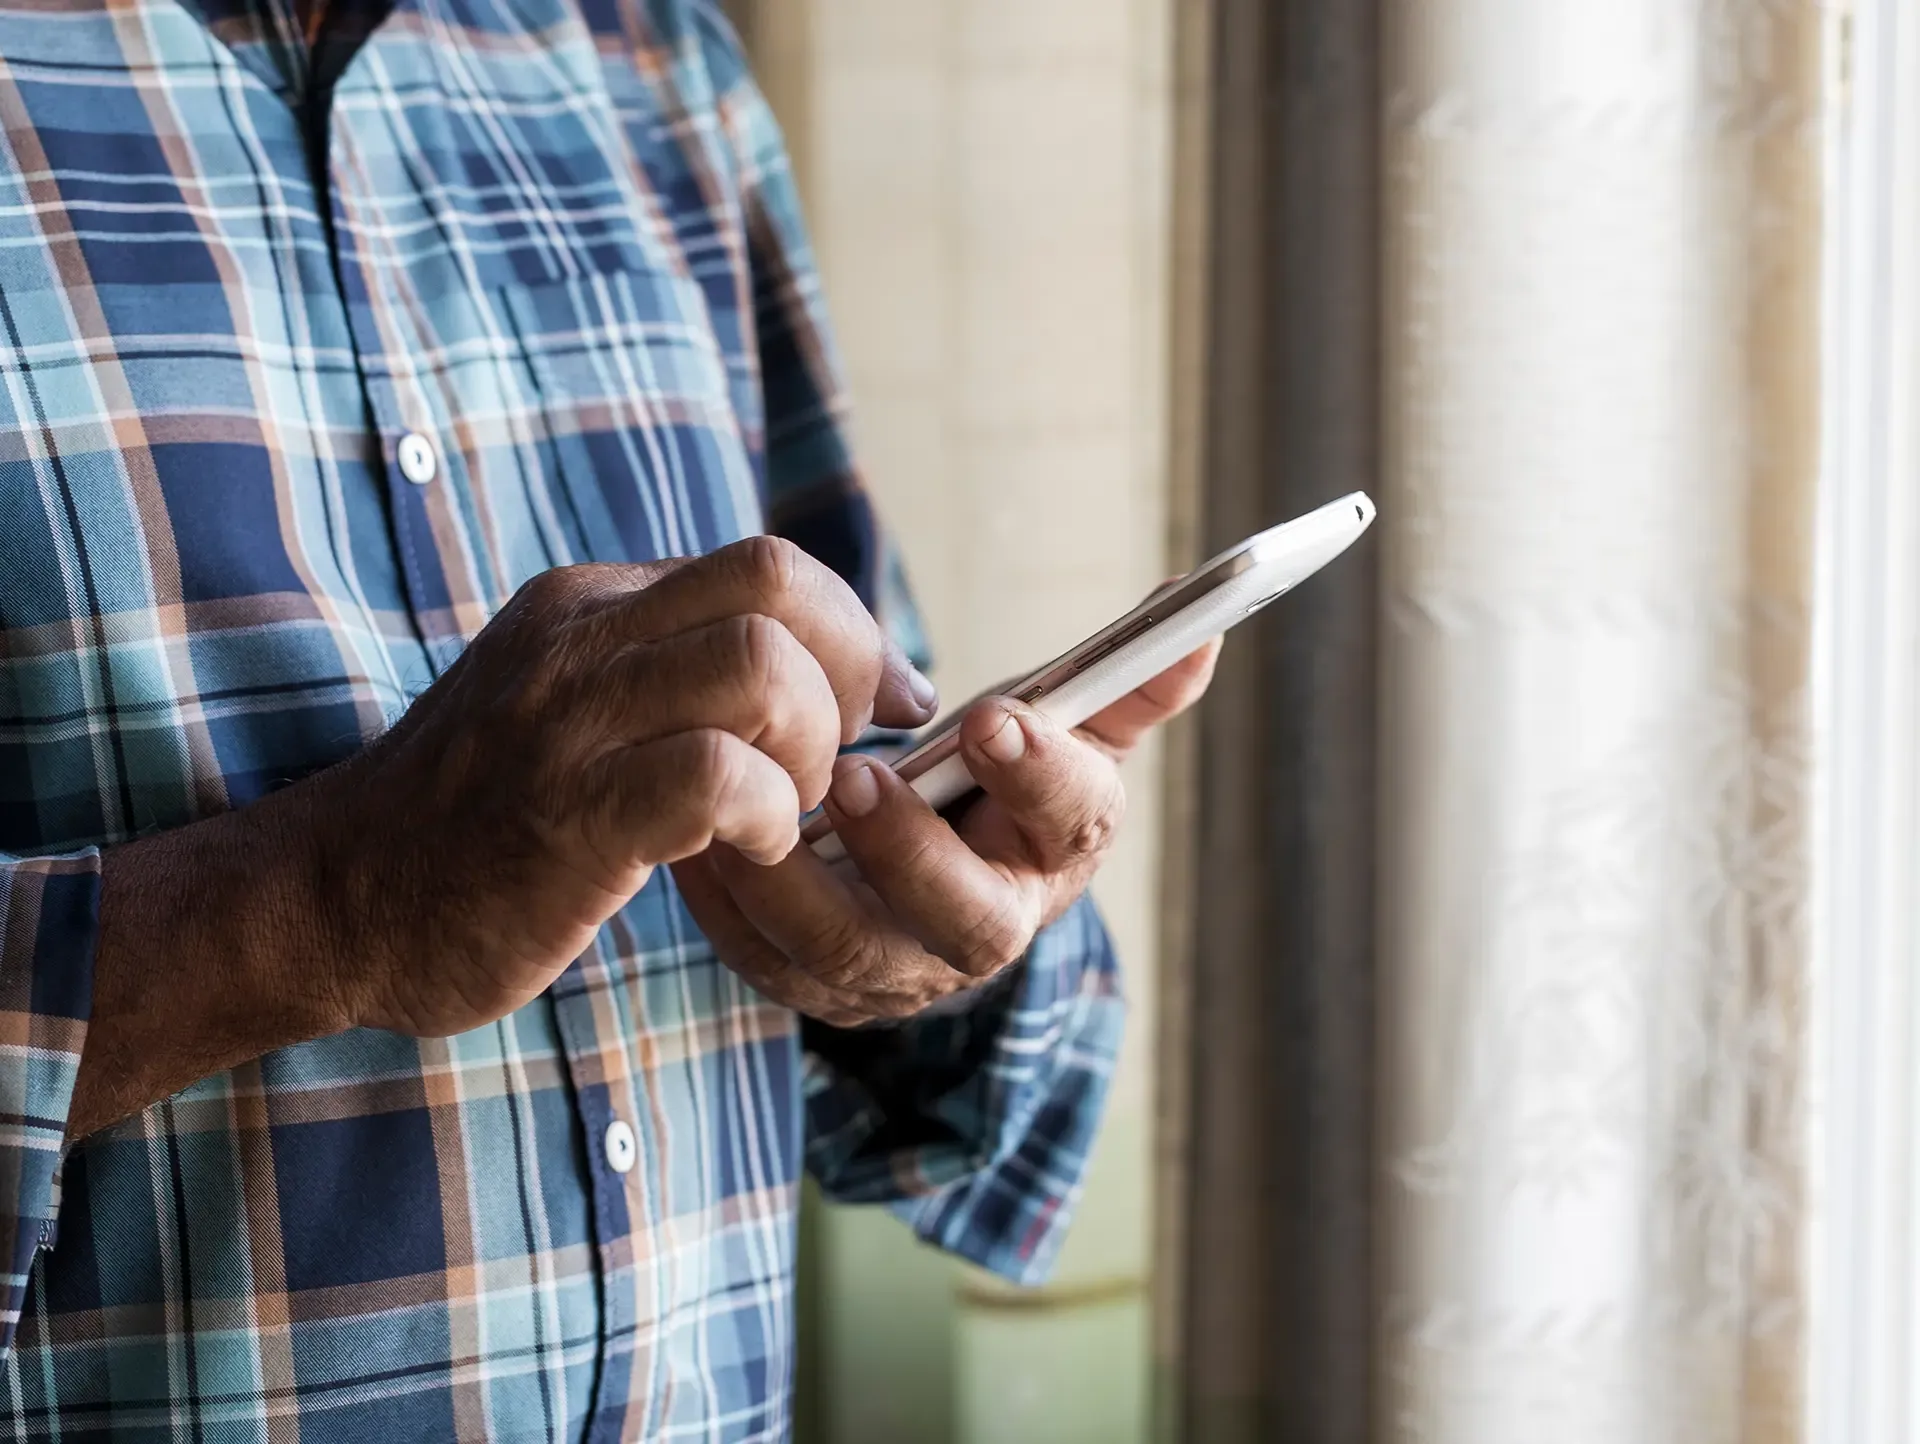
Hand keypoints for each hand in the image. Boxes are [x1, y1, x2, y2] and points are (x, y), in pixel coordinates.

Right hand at [316, 538, 934, 1036]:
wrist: (329, 899)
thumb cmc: (474, 817)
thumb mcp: (566, 702)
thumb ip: (666, 669)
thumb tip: (810, 665)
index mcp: (590, 604)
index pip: (769, 566)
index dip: (856, 635)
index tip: (883, 710)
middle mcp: (581, 640)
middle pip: (777, 583)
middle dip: (848, 673)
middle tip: (832, 760)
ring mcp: (568, 723)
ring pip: (758, 665)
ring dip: (807, 747)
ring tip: (783, 809)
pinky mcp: (567, 816)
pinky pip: (715, 775)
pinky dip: (767, 816)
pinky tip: (748, 852)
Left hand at [672, 639, 1219, 1026]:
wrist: (917, 865)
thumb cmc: (992, 781)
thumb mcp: (1057, 727)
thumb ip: (1120, 680)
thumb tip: (1203, 623)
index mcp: (1057, 850)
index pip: (1075, 822)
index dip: (1042, 771)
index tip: (990, 715)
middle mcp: (988, 928)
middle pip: (967, 921)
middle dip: (913, 850)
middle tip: (856, 772)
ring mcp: (902, 972)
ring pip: (852, 955)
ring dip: (799, 883)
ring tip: (753, 805)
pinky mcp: (817, 986)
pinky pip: (766, 960)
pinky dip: (729, 904)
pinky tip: (698, 837)